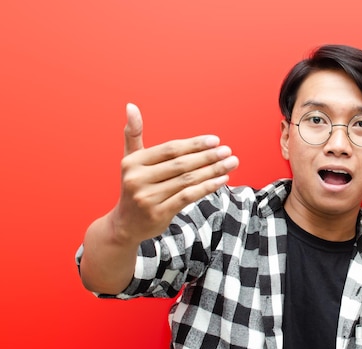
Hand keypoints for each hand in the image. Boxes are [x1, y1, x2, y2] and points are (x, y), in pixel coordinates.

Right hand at [112, 103, 238, 243]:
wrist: (125, 224)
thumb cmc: (135, 187)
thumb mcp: (130, 160)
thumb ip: (133, 134)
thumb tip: (131, 106)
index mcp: (132, 162)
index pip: (170, 149)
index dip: (194, 144)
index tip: (215, 140)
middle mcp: (137, 179)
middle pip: (181, 164)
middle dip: (208, 157)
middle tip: (227, 151)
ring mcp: (147, 197)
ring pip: (187, 180)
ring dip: (212, 171)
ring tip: (231, 163)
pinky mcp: (158, 213)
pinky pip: (188, 196)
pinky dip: (207, 187)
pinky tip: (222, 180)